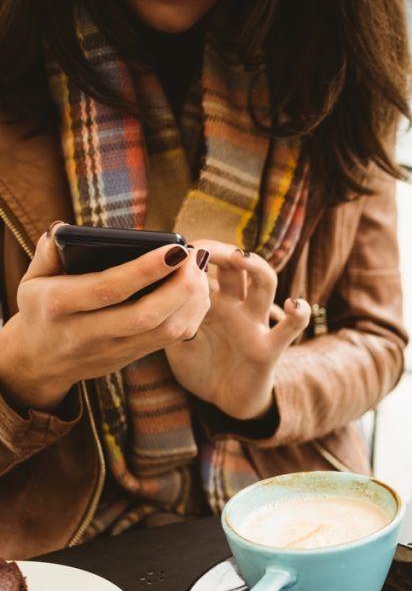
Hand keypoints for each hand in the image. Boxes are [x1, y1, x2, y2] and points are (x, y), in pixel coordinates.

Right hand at [0, 225, 209, 411]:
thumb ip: (48, 252)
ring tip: (199, 269)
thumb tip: (64, 228)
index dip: (145, 270)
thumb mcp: (33, 280)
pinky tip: (197, 290)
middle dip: (179, 286)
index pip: (108, 289)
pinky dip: (191, 314)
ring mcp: (113, 348)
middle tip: (194, 256)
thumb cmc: (41, 308)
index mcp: (59, 306)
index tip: (174, 248)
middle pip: (145, 315)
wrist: (41, 362)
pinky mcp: (133, 356)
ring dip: (191, 300)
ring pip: (165, 331)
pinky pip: (171, 340)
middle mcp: (88, 332)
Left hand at [165, 241, 310, 420]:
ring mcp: (255, 323)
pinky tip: (293, 304)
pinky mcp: (270, 346)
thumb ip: (166, 317)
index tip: (172, 251)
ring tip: (241, 258)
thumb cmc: (200, 366)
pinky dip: (299, 313)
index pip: (207, 264)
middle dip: (221, 250)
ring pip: (266, 282)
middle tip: (201, 248)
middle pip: (237, 264)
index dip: (194, 252)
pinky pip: (292, 327)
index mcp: (211, 300)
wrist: (222, 401)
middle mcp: (236, 305)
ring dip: (256, 265)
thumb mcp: (174, 339)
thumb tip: (144, 290)